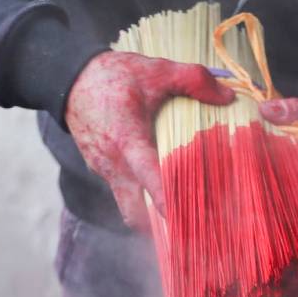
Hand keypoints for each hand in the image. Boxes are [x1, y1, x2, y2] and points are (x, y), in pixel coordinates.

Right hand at [65, 50, 233, 230]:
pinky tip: (170, 193)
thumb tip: (228, 98)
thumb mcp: (155, 69)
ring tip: (188, 215)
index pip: (150, 181)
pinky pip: (125, 197)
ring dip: (155, 217)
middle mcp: (113, 164)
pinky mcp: (102, 174)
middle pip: (138, 212)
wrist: (68, 79)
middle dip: (164, 224)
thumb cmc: (113, 75)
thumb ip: (193, 79)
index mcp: (128, 141)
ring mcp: (105, 172)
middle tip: (198, 226)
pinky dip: (144, 202)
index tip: (194, 220)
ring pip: (131, 209)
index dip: (170, 204)